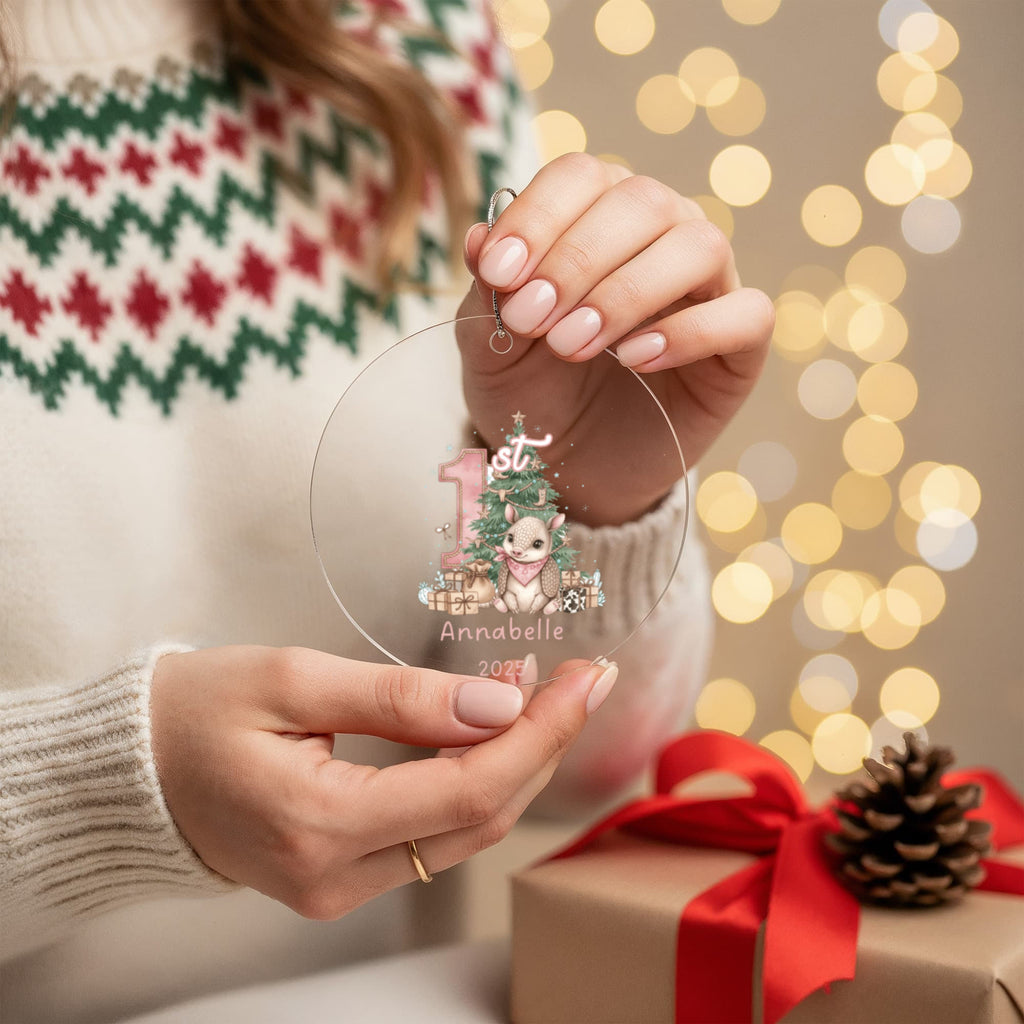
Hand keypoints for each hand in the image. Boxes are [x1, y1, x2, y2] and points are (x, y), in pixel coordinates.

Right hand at [150, 646, 616, 918]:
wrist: (128, 771)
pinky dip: (470, 782)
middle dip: (541, 742)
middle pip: (481, 817)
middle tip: (574, 677)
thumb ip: (400, 697)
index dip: (543, 733)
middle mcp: (333, 877)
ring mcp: (336, 890)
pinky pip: (431, 837)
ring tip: (532, 689)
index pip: (469, 789)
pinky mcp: (338, 881)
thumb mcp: (293, 678)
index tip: (589, 678)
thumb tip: (499, 705)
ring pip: (464, 833)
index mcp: (317, 823)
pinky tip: (485, 729)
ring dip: (511, 761)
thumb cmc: (194, 712)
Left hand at [457, 154, 774, 525]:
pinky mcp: (739, 347)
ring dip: (627, 293)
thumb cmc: (532, 394)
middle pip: (642, 201)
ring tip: (572, 345)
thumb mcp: (491, 349)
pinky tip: (637, 360)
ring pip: (699, 246)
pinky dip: (691, 332)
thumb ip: (486, 294)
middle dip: (577, 260)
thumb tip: (480, 235)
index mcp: (597, 215)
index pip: (582, 175)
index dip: (539, 216)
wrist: (569, 469)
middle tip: (532, 320)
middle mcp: (661, 235)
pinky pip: (746, 315)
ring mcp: (708, 288)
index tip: (499, 274)